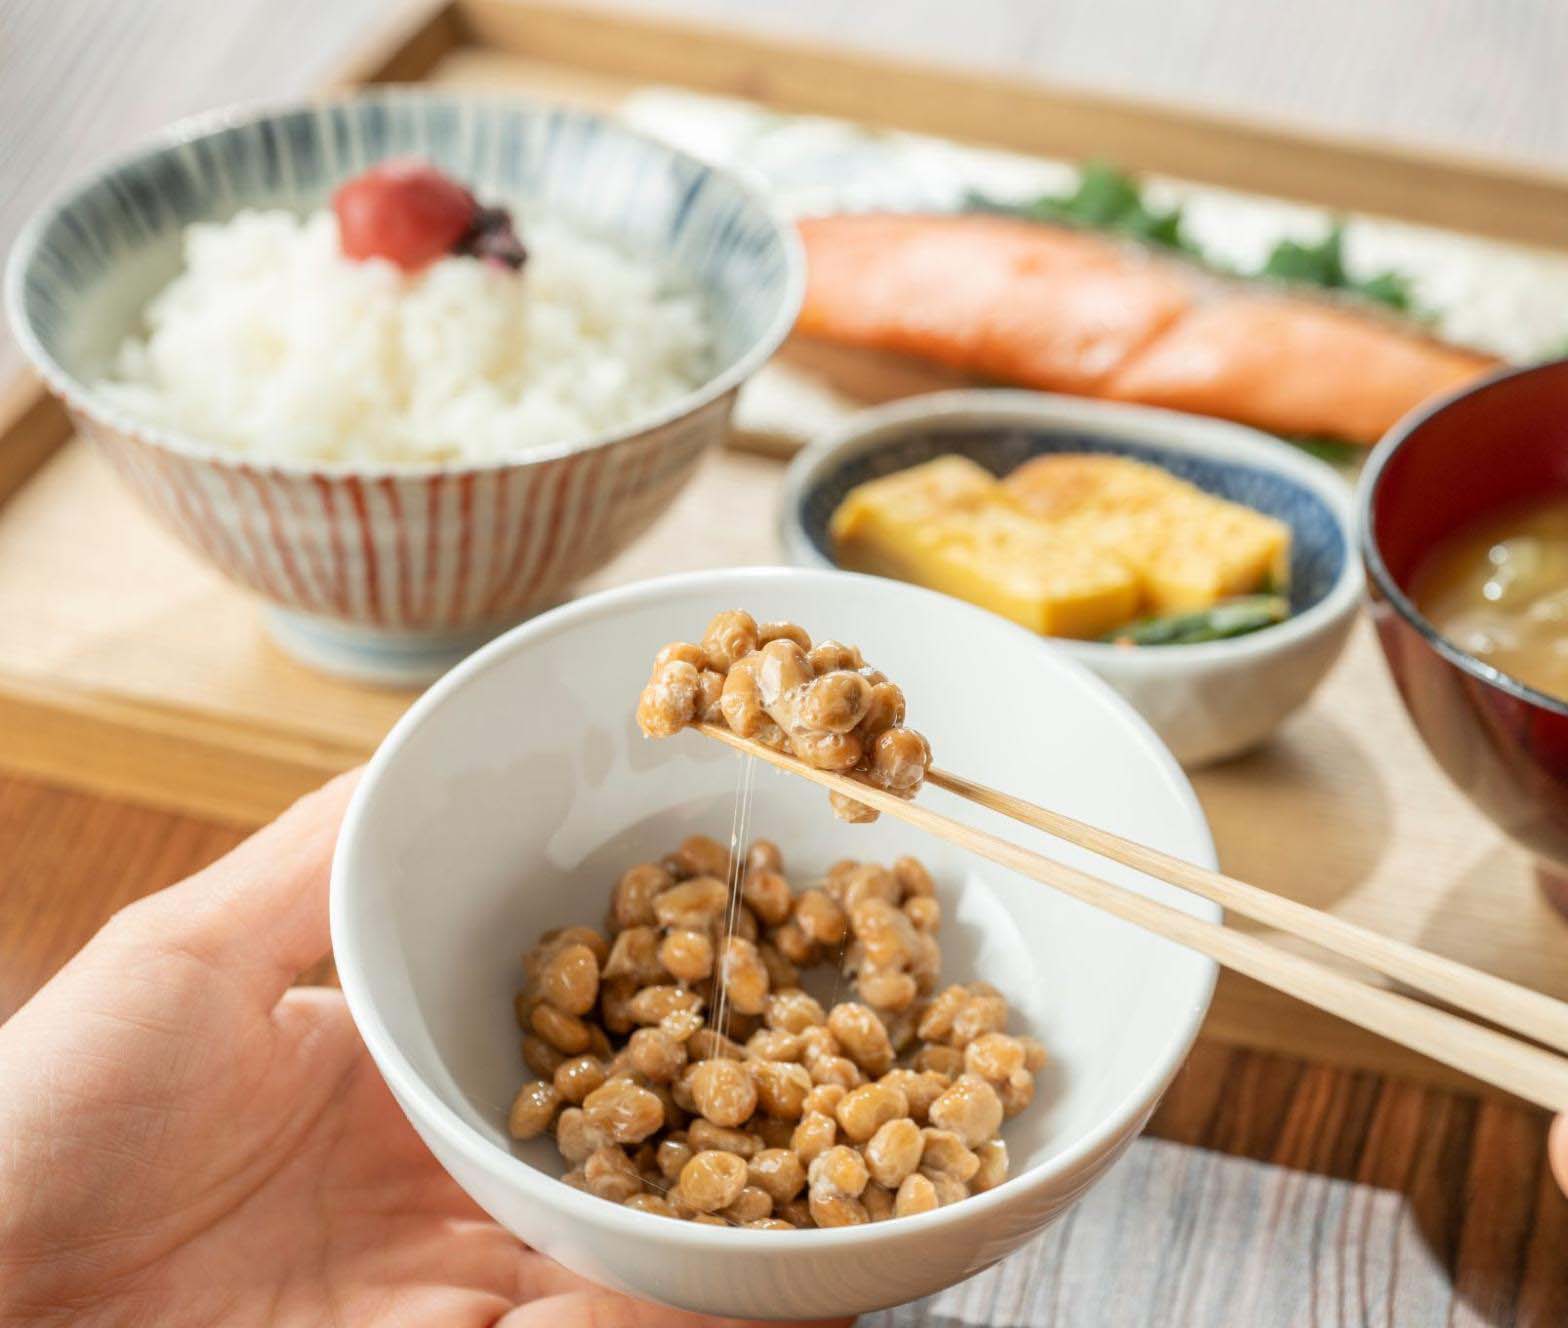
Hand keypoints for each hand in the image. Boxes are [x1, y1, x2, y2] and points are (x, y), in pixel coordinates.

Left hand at [0, 773, 846, 1327]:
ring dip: (728, 1243)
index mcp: (404, 1074)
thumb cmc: (40, 1115)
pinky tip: (733, 1288)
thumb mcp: (182, 953)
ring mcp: (446, 1288)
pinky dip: (653, 1316)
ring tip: (843, 1213)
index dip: (684, 1004)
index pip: (583, 1031)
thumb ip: (322, 858)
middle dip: (746, 1143)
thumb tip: (437, 744)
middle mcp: (443, 1184)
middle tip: (862, 1111)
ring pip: (628, 1260)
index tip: (779, 960)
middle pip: (631, 1159)